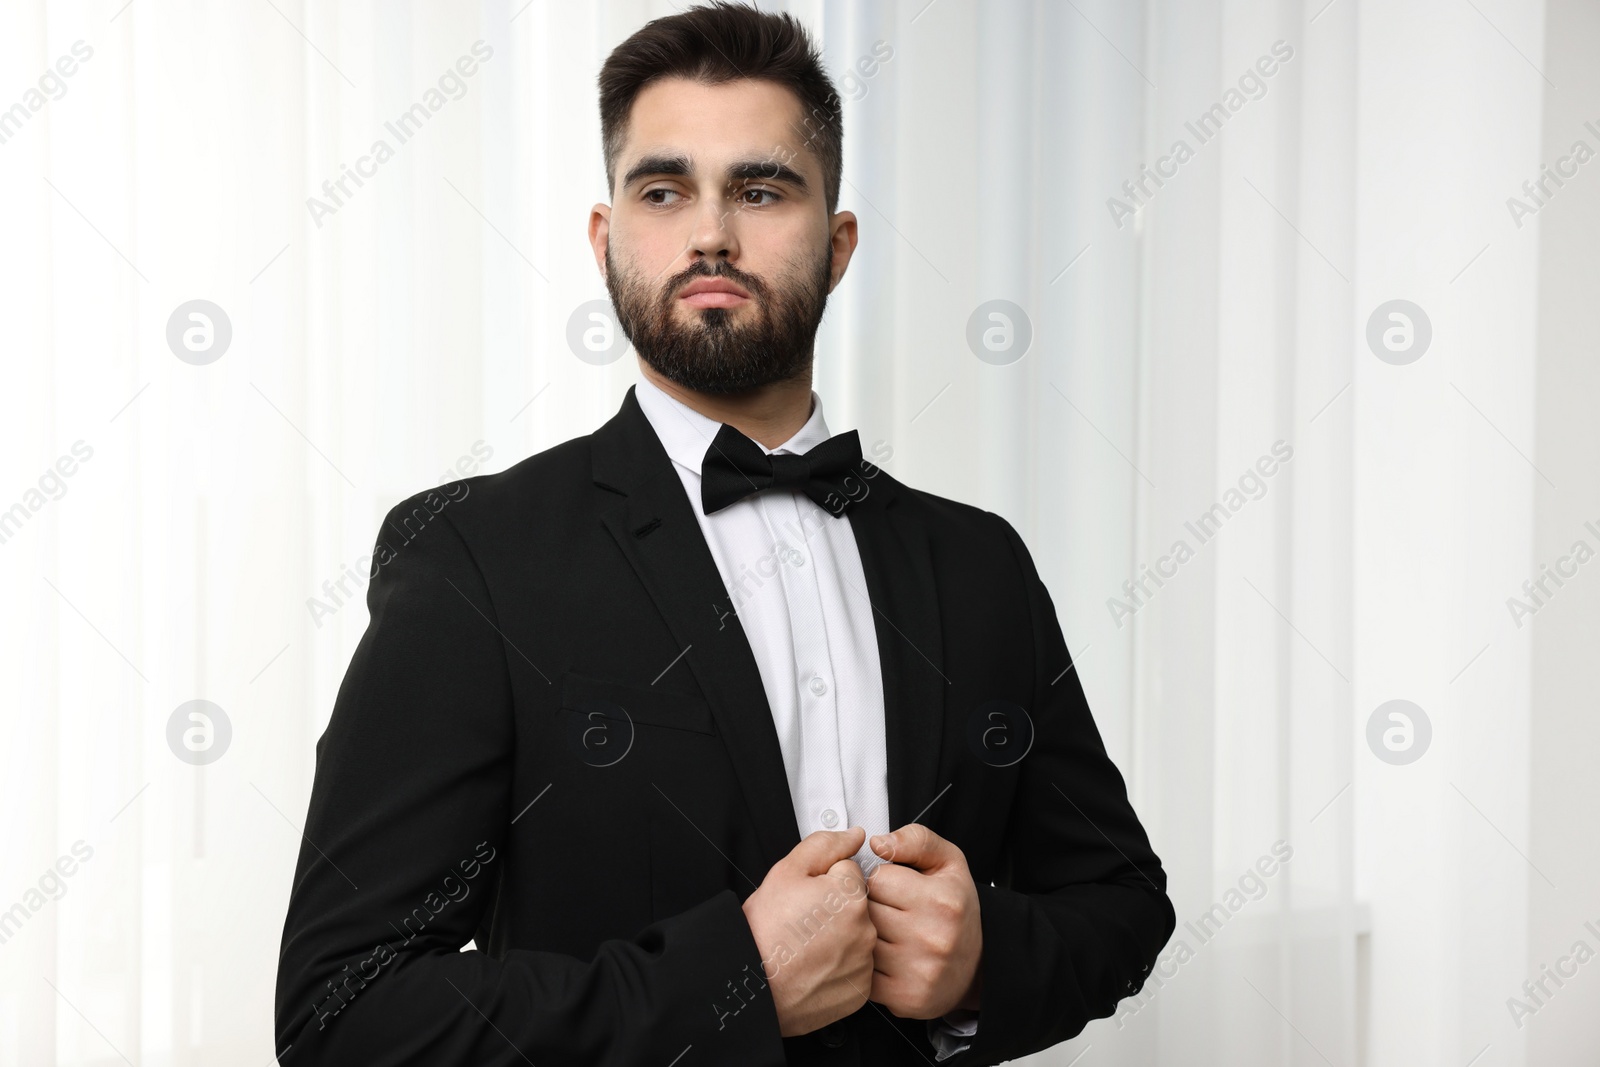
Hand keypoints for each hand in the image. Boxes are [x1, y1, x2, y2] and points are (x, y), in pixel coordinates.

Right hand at [740, 827, 875, 1036]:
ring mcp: (864, 963)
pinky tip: (814, 968)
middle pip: (855, 905)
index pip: (848, 871)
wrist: (753, 985)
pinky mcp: (859, 991)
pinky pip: (854, 969)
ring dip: (837, 938)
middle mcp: (866, 930)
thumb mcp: (786, 871)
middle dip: (833, 909)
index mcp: (851, 895)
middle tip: (801, 923)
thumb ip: (825, 845)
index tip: (804, 899)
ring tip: (805, 948)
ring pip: (855, 936)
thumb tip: (855, 835)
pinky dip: (838, 968)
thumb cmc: (764, 931)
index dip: (822, 881)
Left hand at [865, 823, 982, 1018]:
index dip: (882, 880)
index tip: (895, 889)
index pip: (879, 877)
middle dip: (870, 906)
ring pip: (860, 940)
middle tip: (890, 912)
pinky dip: (866, 965)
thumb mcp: (947, 863)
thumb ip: (916, 840)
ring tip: (888, 934)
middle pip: (866, 909)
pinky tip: (885, 959)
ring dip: (865, 935)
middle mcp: (933, 936)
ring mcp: (919, 970)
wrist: (977, 966)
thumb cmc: (955, 908)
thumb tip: (878, 842)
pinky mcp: (905, 998)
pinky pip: (862, 973)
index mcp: (942, 899)